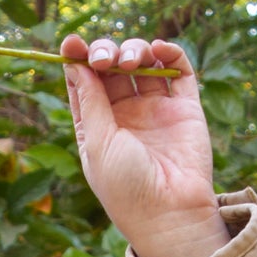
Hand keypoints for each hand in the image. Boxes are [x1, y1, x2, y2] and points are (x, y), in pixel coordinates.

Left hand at [59, 33, 229, 256]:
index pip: (84, 85)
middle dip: (106, 53)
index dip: (77, 61)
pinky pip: (178, 70)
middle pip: (112, 69)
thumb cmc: (127, 188)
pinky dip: (169, 53)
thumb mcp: (99, 144)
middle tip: (106, 59)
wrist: (171, 213)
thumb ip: (90, 101)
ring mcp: (156, 111)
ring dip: (135, 51)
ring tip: (132, 61)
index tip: (71, 43)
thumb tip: (75, 64)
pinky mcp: (185, 108)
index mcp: (98, 128)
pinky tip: (158, 50)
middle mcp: (126, 117)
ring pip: (143, 63)